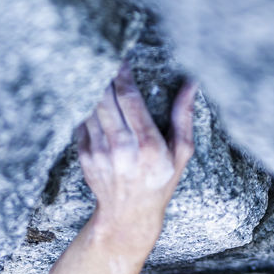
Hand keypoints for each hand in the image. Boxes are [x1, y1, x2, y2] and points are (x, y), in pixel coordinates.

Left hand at [76, 63, 196, 231]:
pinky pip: (82, 121)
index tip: (120, 59)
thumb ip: (184, 116)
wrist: (128, 214)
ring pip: (91, 107)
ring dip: (93, 88)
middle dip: (104, 75)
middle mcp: (121, 148)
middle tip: (104, 58)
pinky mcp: (85, 156)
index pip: (129, 98)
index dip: (123, 74)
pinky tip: (92, 98)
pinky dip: (86, 107)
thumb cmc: (160, 181)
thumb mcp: (180, 153)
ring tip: (96, 72)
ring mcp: (99, 153)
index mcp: (148, 145)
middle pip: (106, 98)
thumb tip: (192, 83)